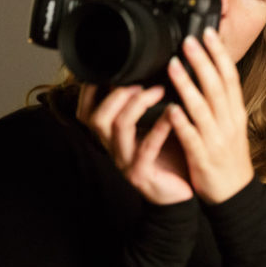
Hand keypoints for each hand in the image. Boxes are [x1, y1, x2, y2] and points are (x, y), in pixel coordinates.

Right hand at [77, 82, 194, 204]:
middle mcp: (113, 148)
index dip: (90, 90)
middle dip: (116, 95)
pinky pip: (147, 147)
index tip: (109, 69)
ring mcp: (125, 162)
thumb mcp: (153, 129)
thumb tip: (152, 72)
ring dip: (137, 105)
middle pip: (96, 118)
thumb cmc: (169, 158)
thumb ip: (146, 107)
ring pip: (118, 129)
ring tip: (158, 91)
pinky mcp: (142, 174)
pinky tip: (172, 113)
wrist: (179, 197)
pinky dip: (159, 127)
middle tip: (139, 81)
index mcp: (111, 137)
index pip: (86, 112)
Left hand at [165, 27, 254, 203]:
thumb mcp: (230, 125)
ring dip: (188, 85)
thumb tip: (207, 73)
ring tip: (173, 64)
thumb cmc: (228, 157)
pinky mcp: (203, 157)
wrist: (233, 193)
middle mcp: (229, 122)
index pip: (230, 77)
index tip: (208, 33)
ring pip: (202, 107)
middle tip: (188, 40)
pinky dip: (182, 122)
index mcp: (235, 113)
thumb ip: (219, 102)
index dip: (219, 54)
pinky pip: (191, 136)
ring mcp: (217, 139)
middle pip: (217, 86)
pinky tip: (171, 109)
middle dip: (203, 61)